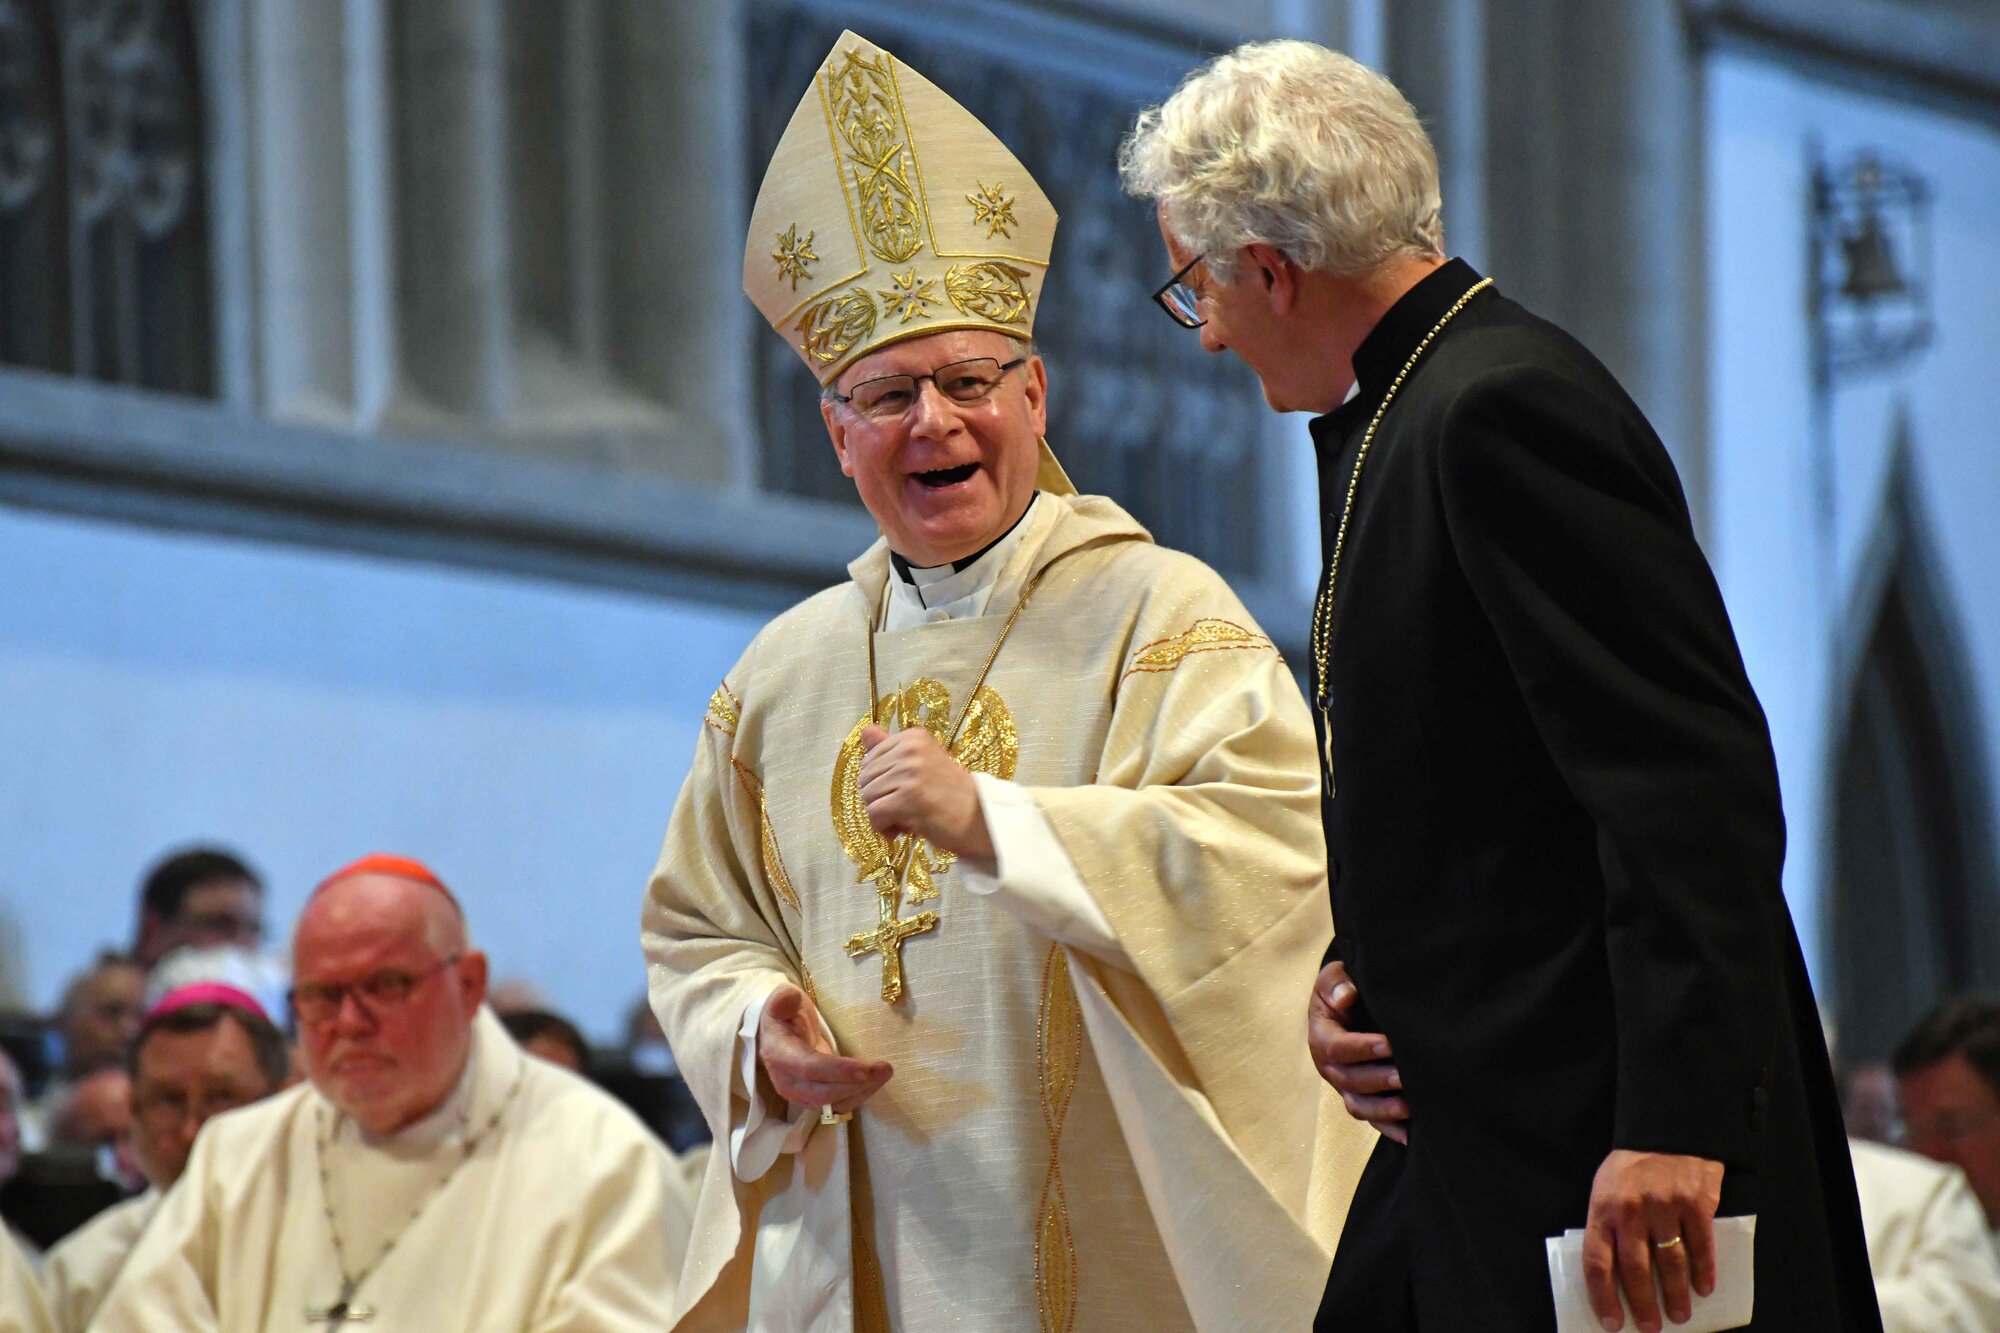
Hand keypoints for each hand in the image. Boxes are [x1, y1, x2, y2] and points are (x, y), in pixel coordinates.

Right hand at [756, 984, 891, 1114]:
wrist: (778, 1034)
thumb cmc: (785, 1014)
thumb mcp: (782, 999)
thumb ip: (784, 998)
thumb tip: (788, 998)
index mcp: (779, 1054)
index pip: (808, 1068)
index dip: (836, 1071)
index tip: (864, 1070)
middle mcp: (788, 1081)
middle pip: (823, 1093)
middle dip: (856, 1084)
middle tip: (885, 1068)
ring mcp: (800, 1095)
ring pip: (833, 1103)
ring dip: (862, 1091)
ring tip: (885, 1072)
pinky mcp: (813, 1100)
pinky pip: (838, 1105)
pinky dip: (859, 1095)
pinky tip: (876, 1081)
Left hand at [858, 724, 992, 859]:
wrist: (980, 818)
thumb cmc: (951, 793)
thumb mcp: (921, 764)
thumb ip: (890, 749)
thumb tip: (865, 730)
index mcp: (913, 737)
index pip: (869, 760)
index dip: (881, 783)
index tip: (903, 792)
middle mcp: (911, 749)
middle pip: (865, 778)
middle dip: (880, 800)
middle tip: (906, 808)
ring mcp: (910, 773)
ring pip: (867, 797)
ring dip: (882, 816)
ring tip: (907, 818)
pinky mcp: (908, 798)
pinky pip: (874, 814)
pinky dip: (883, 828)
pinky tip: (902, 830)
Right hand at [1306, 960, 1407, 1142]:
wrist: (1346, 1006)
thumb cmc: (1342, 989)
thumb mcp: (1333, 977)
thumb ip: (1335, 982)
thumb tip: (1346, 997)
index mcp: (1321, 1038)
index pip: (1338, 1047)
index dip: (1362, 1048)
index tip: (1389, 1044)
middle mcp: (1329, 1068)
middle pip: (1349, 1081)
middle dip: (1378, 1080)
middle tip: (1405, 1076)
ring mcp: (1344, 1087)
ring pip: (1358, 1106)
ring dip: (1383, 1109)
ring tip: (1409, 1107)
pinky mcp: (1359, 1099)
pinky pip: (1371, 1120)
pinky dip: (1388, 1129)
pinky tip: (1409, 1136)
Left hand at [1581, 1149, 1723, 1332]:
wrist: (1669, 1129)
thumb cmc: (1633, 1166)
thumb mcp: (1606, 1188)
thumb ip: (1608, 1226)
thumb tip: (1613, 1276)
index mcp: (1603, 1209)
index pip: (1597, 1263)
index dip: (1603, 1298)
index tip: (1613, 1323)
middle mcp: (1631, 1211)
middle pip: (1636, 1271)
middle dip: (1643, 1305)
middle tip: (1651, 1328)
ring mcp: (1664, 1207)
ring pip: (1670, 1263)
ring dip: (1676, 1295)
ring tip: (1680, 1315)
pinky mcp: (1695, 1203)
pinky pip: (1701, 1246)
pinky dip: (1703, 1271)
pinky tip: (1703, 1288)